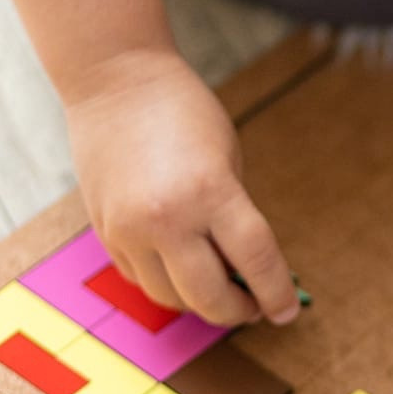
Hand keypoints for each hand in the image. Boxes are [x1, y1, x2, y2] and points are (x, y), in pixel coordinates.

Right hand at [65, 48, 298, 327]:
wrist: (115, 82)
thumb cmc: (183, 110)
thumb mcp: (228, 158)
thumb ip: (236, 214)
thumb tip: (249, 269)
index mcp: (209, 191)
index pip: (254, 260)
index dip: (275, 292)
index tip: (287, 311)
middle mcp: (165, 218)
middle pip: (208, 296)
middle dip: (239, 311)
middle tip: (255, 306)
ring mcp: (129, 230)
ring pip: (170, 298)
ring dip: (201, 303)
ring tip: (221, 290)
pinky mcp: (105, 233)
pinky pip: (141, 279)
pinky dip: (167, 284)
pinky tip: (184, 270)